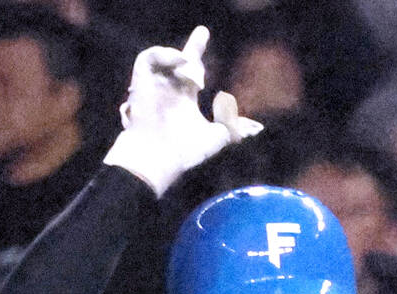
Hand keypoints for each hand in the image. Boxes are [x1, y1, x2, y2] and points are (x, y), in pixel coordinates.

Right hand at [103, 26, 261, 195]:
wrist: (159, 158)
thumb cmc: (186, 152)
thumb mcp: (218, 137)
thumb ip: (235, 128)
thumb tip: (256, 128)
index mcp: (184, 101)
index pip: (194, 73)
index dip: (201, 58)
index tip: (209, 42)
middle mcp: (170, 91)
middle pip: (181, 61)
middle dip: (194, 47)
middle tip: (204, 32)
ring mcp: (155, 86)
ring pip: (166, 58)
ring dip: (182, 59)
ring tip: (195, 75)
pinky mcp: (140, 82)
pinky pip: (148, 58)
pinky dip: (164, 55)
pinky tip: (181, 63)